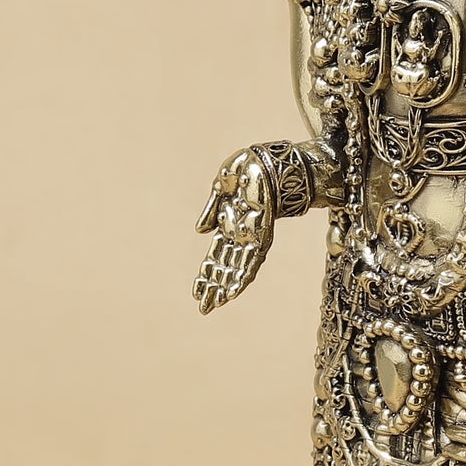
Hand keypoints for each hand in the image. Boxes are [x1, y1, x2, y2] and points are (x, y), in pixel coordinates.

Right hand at [193, 148, 277, 313]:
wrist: (268, 157)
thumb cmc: (248, 168)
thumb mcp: (221, 186)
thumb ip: (211, 209)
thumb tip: (201, 231)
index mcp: (228, 224)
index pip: (215, 256)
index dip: (206, 274)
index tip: (196, 292)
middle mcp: (240, 233)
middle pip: (225, 266)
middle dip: (213, 287)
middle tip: (203, 308)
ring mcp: (251, 234)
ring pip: (237, 268)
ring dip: (226, 286)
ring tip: (215, 305)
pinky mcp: (263, 232)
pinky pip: (253, 259)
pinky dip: (243, 275)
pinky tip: (234, 290)